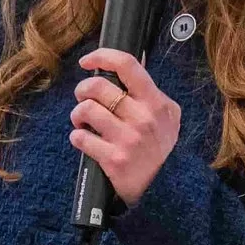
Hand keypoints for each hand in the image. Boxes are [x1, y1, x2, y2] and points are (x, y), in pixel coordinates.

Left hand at [71, 49, 180, 205]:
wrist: (166, 187)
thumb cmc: (160, 146)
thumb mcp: (167, 115)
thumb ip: (149, 90)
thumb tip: (129, 61)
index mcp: (155, 102)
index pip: (127, 65)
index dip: (102, 56)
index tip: (87, 61)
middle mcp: (143, 118)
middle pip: (97, 87)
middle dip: (82, 90)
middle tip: (83, 98)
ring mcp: (128, 139)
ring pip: (85, 110)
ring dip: (78, 114)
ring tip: (83, 121)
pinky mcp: (114, 159)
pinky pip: (81, 138)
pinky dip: (77, 137)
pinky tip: (84, 139)